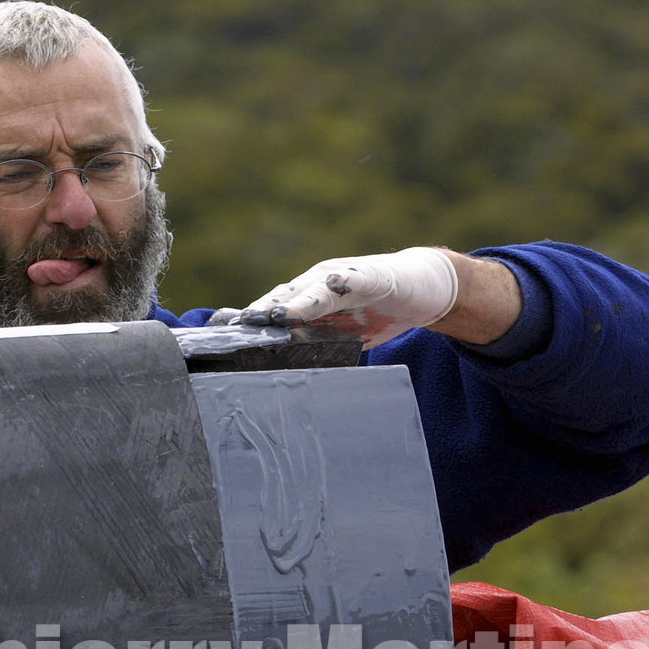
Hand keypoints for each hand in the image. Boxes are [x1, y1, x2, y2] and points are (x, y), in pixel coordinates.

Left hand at [238, 247, 459, 348]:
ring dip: (289, 301)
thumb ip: (317, 345)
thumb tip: (287, 372)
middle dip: (259, 313)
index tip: (223, 340)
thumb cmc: (378, 311)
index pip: (273, 313)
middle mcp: (317, 284)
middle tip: (236, 328)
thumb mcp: (343, 336)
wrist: (424, 286)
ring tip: (271, 315)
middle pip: (282, 298)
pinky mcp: (368, 276)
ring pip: (308, 289)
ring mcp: (340, 277)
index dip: (251, 325)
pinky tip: (320, 292)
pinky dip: (330, 288)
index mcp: (307, 301)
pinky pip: (346, 283)